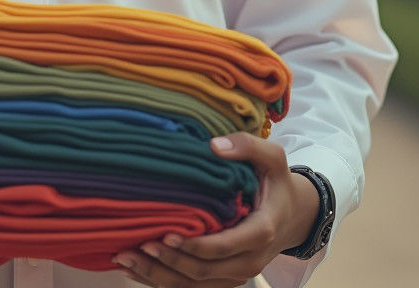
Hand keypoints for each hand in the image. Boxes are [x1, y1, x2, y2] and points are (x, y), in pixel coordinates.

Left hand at [112, 133, 319, 287]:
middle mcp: (250, 260)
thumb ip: (247, 146)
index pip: (224, 247)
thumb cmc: (276, 182)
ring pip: (194, 285)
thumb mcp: (272, 157)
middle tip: (136, 246)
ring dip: (158, 276)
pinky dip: (163, 281)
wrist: (293, 215)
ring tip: (125, 260)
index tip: (166, 234)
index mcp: (261, 232)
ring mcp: (237, 273)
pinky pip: (193, 287)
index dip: (194, 246)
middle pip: (203, 271)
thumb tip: (214, 146)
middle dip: (168, 262)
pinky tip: (135, 272)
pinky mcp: (225, 278)